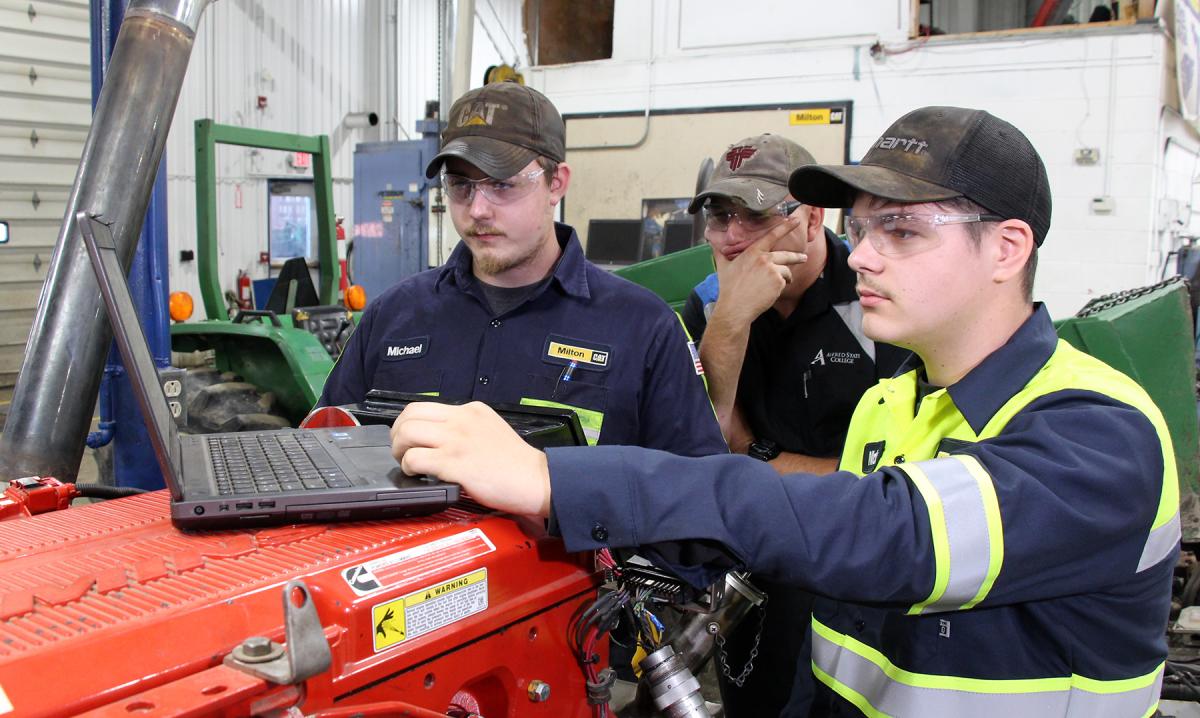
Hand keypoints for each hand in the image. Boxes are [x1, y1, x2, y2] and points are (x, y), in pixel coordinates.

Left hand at [390, 402, 551, 516]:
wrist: (536, 480)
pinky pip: (415, 459)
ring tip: (405, 463)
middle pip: (410, 415)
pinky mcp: (455, 463)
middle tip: (400, 450)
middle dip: (397, 434)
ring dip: (399, 450)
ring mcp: (457, 441)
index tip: (408, 437)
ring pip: (408, 434)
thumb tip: (440, 437)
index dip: (408, 422)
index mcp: (471, 410)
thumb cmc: (516, 463)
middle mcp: (461, 420)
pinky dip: (409, 468)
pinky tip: (417, 475)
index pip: (424, 406)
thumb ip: (467, 428)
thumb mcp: (491, 428)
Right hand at [713, 215, 807, 321]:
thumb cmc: (729, 288)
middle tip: (803, 258)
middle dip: (797, 257)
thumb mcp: (722, 267)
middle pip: (786, 255)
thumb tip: (712, 244)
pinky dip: (779, 288)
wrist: (735, 306)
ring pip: (786, 271)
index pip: (772, 235)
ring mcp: (773, 270)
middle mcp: (764, 259)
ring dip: (784, 278)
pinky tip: (769, 293)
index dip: (785, 226)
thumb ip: (720, 253)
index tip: (794, 221)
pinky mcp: (778, 282)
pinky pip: (784, 282)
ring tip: (774, 286)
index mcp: (753, 252)